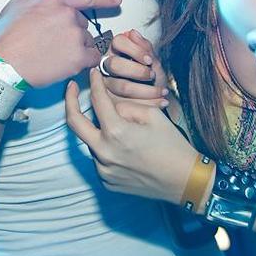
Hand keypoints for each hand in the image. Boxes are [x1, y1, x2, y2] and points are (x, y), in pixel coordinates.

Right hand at [0, 0, 122, 88]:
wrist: (2, 64)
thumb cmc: (6, 36)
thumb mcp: (16, 4)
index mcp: (54, 0)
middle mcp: (68, 15)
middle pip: (83, 24)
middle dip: (72, 32)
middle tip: (52, 43)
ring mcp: (75, 36)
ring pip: (87, 41)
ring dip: (77, 48)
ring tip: (54, 55)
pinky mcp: (78, 57)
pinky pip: (93, 58)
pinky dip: (85, 62)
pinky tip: (67, 64)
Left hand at [65, 68, 194, 203]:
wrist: (185, 181)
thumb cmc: (172, 145)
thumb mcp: (152, 115)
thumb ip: (125, 105)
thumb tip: (108, 101)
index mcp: (115, 132)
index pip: (97, 100)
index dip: (94, 83)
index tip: (93, 73)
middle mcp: (104, 152)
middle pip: (74, 122)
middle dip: (69, 101)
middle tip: (71, 88)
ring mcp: (103, 170)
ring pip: (90, 141)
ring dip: (97, 129)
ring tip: (116, 124)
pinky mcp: (107, 182)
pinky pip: (99, 158)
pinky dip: (106, 148)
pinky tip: (123, 147)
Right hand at [100, 30, 168, 106]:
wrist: (158, 97)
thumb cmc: (153, 77)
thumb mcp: (153, 60)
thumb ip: (144, 46)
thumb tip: (132, 33)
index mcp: (117, 50)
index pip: (118, 42)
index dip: (134, 50)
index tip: (148, 59)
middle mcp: (108, 65)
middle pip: (115, 64)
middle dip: (138, 71)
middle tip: (152, 75)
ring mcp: (108, 84)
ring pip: (121, 86)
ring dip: (146, 90)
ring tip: (161, 91)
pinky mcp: (112, 102)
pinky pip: (126, 104)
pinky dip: (148, 102)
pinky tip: (161, 100)